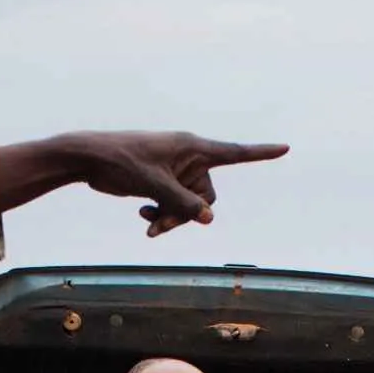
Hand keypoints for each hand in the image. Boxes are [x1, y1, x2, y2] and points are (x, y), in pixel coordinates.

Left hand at [0, 133, 290, 236]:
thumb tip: (209, 218)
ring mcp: (174, 170)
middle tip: (161, 224)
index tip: (285, 148)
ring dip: (171, 218)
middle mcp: (187, 157)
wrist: (89, 159)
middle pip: (206, 195)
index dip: (261, 153)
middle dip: (187, 214)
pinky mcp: (161, 180)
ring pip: (188, 205)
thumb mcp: (154, 185)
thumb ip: (183, 204)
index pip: (234, 152)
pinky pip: (174, 204)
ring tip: (148, 224)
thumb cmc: (121, 162)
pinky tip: (142, 216)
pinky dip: (162, 213)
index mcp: (192, 147)